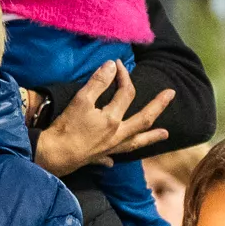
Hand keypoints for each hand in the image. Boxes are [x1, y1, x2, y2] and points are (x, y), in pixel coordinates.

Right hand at [31, 63, 175, 176]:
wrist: (53, 155)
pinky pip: (110, 159)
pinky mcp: (97, 158)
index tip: (119, 64)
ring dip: (151, 138)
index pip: (126, 92)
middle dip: (158, 105)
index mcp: (113, 119)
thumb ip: (97, 82)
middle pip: (143, 119)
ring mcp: (109, 148)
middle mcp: (117, 135)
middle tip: (171, 94)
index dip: (124, 76)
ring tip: (165, 134)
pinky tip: (114, 161)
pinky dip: (113, 158)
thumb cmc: (66, 127)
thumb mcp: (81, 100)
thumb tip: (112, 66)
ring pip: (135, 142)